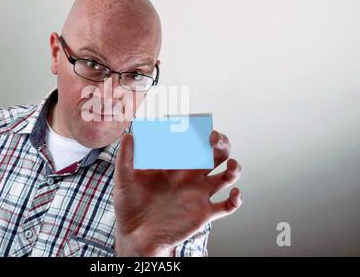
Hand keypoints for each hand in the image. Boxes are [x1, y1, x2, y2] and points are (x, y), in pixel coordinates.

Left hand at [113, 130, 242, 255]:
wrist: (135, 236)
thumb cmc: (129, 206)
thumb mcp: (124, 180)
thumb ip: (126, 158)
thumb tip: (129, 135)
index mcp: (173, 165)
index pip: (191, 143)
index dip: (197, 133)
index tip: (194, 126)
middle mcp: (189, 177)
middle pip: (214, 155)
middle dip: (220, 143)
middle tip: (215, 138)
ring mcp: (198, 194)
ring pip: (226, 177)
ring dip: (234, 168)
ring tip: (232, 166)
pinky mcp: (204, 213)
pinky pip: (227, 206)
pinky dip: (236, 200)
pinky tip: (235, 194)